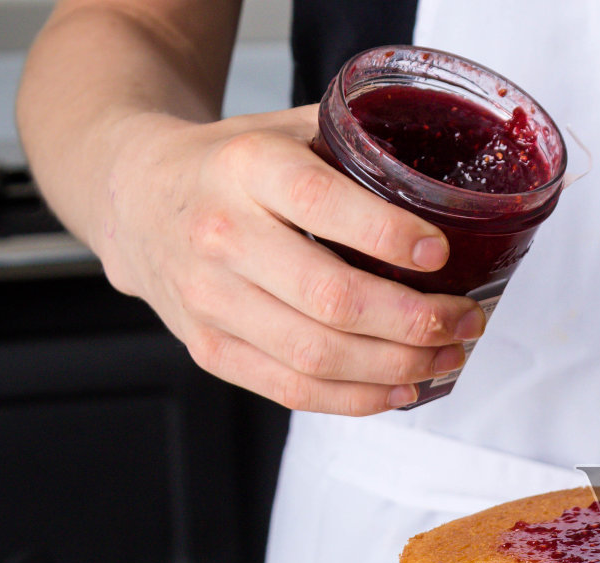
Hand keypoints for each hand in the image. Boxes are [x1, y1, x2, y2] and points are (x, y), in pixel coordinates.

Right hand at [95, 107, 485, 414]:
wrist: (133, 196)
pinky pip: (292, 389)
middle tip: (466, 319)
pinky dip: (357, 398)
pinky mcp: (209, 348)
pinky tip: (402, 389)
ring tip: (448, 357)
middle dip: (416, 321)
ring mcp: (210, 299)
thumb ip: (358, 146)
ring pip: (317, 354)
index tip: (440, 254)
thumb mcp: (285, 128)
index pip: (321, 204)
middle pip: (332, 299)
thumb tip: (450, 183)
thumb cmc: (230, 165)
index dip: (388, 235)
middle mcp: (222, 235)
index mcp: (246, 167)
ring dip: (398, 366)